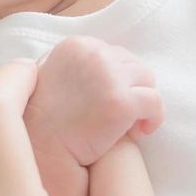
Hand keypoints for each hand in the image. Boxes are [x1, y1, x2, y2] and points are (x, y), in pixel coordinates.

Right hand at [28, 36, 165, 162]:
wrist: (40, 150)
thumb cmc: (41, 119)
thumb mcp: (48, 73)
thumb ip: (75, 62)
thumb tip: (102, 60)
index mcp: (78, 45)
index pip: (115, 54)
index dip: (118, 79)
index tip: (111, 100)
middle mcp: (95, 53)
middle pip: (134, 65)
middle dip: (131, 89)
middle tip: (123, 116)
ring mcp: (110, 77)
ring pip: (147, 81)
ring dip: (143, 102)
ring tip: (132, 124)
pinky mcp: (122, 102)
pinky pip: (155, 103)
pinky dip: (154, 117)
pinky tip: (142, 132)